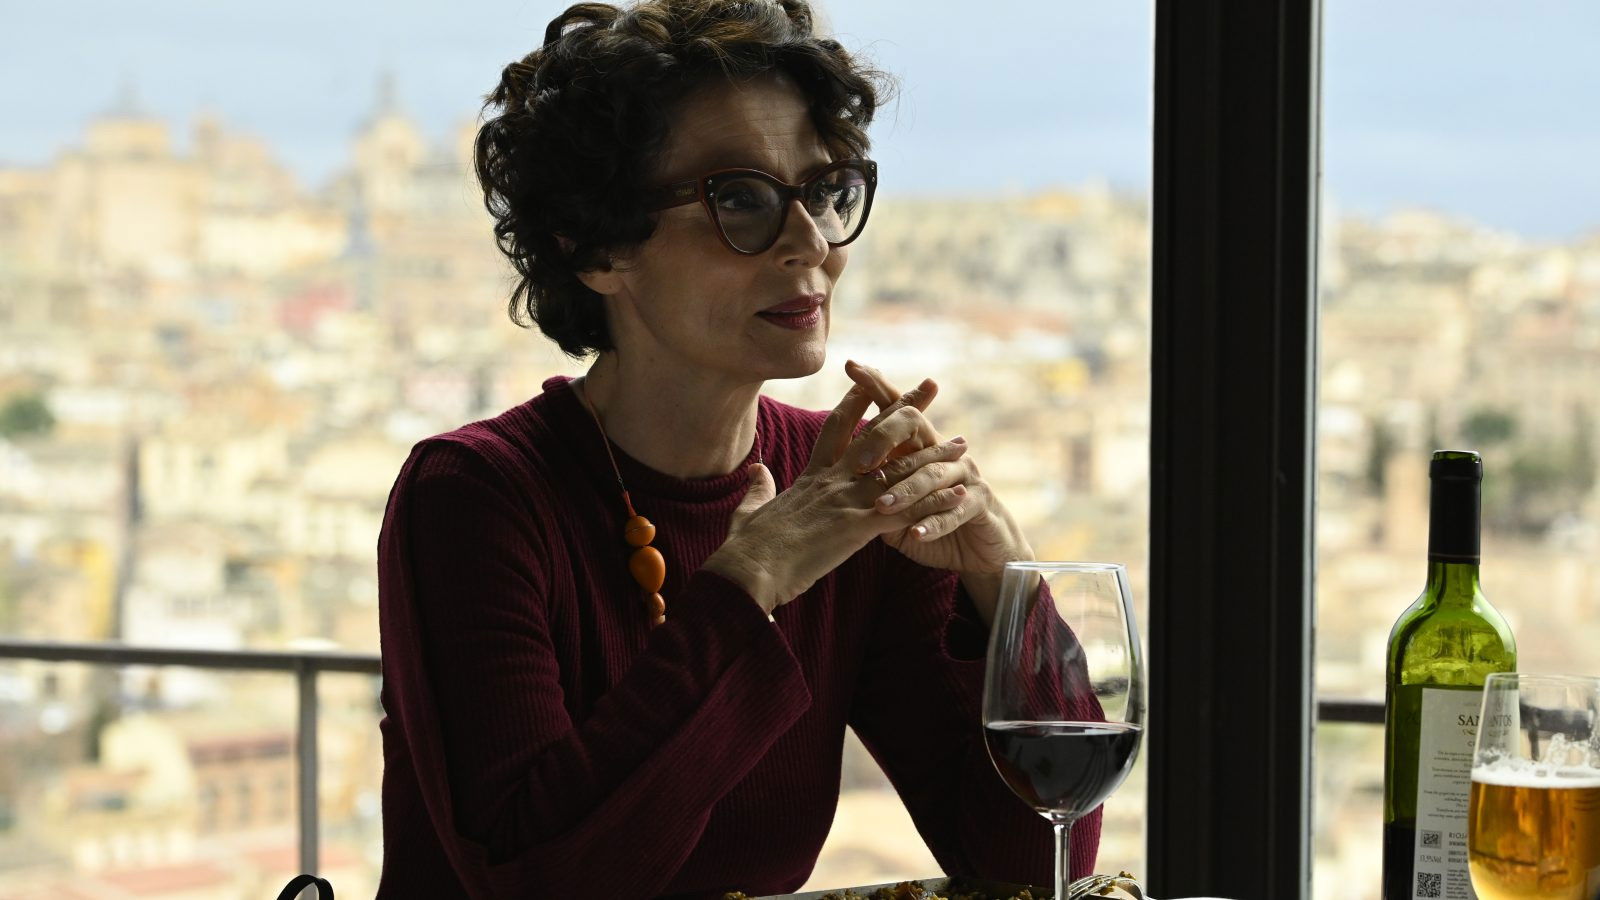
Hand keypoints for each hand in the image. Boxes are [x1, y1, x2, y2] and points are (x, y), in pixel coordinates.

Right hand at [701, 383, 971, 613]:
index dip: (855, 404)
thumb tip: (759, 471)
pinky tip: (959, 495)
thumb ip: (759, 489)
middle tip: (930, 387)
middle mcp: (832, 481)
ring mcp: (846, 501)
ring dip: (934, 457)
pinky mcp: (857, 528)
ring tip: (961, 444)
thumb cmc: (744, 549)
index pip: (837, 429)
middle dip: (906, 410)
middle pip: (876, 435)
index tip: (872, 384)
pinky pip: (906, 511)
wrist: (746, 573)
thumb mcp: (749, 511)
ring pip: (900, 470)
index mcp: (809, 478)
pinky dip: (935, 503)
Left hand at [844, 360, 1034, 574]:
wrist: (980, 549)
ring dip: (905, 491)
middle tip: (859, 464)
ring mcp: (964, 474)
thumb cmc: (930, 522)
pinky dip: (934, 522)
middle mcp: (941, 450)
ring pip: (931, 473)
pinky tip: (916, 533)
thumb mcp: (895, 504)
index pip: (895, 407)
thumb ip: (871, 487)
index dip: (875, 385)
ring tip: (881, 508)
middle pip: (914, 426)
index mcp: (917, 445)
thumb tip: (832, 475)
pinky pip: (955, 509)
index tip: (851, 365)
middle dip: (883, 440)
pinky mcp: (980, 502)